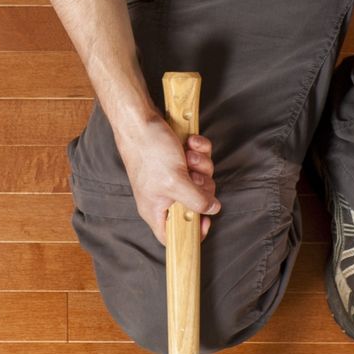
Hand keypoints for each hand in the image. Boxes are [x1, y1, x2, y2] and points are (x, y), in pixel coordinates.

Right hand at [119, 114, 218, 244]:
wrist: (140, 118)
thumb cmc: (149, 152)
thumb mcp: (175, 182)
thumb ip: (196, 200)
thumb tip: (213, 209)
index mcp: (156, 209)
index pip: (173, 235)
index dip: (192, 232)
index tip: (206, 220)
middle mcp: (164, 195)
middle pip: (196, 203)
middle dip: (201, 185)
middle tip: (193, 174)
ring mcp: (173, 176)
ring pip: (201, 178)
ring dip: (200, 163)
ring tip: (187, 154)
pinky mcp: (178, 159)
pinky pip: (199, 160)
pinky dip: (198, 150)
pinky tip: (190, 142)